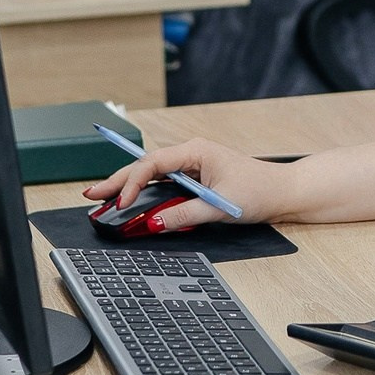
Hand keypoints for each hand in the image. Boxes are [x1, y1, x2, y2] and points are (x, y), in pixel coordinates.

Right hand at [84, 138, 297, 229]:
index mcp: (196, 151)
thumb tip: (155, 223)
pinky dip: (145, 191)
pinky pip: (164, 182)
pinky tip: (130, 199)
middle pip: (146, 166)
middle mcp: (191, 154)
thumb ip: (185, 215)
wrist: (283, 191)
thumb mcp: (219, 207)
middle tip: (91, 196)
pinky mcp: (196, 177)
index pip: (153, 163)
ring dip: (129, 185)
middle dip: (118, 180)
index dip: (132, 183)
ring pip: (152, 174)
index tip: (120, 203)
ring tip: (103, 198)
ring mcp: (193, 165)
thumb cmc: (259, 191)